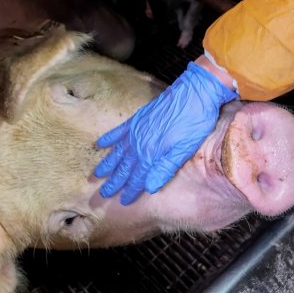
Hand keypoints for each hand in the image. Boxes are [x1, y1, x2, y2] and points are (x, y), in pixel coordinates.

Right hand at [94, 61, 237, 204]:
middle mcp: (140, 143)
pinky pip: (118, 131)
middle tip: (103, 193)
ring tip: (97, 174)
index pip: (138, 177)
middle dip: (114, 182)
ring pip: (118, 151)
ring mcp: (137, 129)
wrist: (196, 90)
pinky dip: (109, 139)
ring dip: (108, 164)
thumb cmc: (196, 121)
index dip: (130, 190)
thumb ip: (166, 168)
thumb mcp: (185, 148)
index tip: (122, 201)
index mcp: (152, 153)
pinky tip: (100, 144)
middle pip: (124, 167)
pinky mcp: (138, 118)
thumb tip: (149, 187)